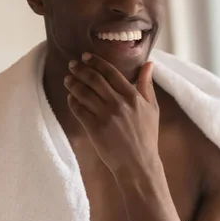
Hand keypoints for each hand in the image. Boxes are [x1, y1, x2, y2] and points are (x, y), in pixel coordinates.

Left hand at [64, 53, 159, 175]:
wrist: (138, 164)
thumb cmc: (146, 136)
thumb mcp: (152, 108)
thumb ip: (147, 85)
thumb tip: (149, 64)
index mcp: (132, 96)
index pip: (110, 72)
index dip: (96, 62)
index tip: (86, 56)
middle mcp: (118, 103)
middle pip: (94, 79)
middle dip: (80, 70)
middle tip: (72, 65)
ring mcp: (105, 116)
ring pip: (83, 93)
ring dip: (73, 84)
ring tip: (67, 79)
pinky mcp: (94, 128)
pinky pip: (79, 110)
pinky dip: (72, 102)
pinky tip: (70, 98)